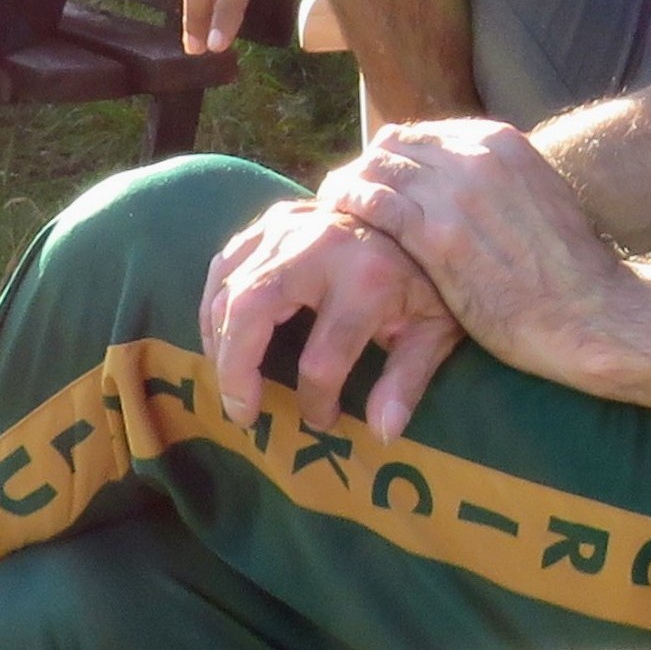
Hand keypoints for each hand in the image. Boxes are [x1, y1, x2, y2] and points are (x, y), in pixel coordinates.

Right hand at [202, 200, 463, 439]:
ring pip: (230, 287)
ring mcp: (293, 227)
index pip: (322, 362)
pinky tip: (224, 337)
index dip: (316, 403)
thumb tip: (380, 432)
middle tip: (241, 412)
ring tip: (230, 382)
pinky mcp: (276, 219)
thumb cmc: (428, 283)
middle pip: (253, 311)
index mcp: (368, 282)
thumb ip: (406, 381)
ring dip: (220, 340)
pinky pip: (226, 262)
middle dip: (236, 369)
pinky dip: (216, 303)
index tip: (323, 420)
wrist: (422, 217)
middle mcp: (323, 248)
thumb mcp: (433, 332)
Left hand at [321, 121, 632, 385]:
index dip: (395, 157)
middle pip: (396, 145)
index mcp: (503, 142)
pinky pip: (374, 204)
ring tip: (331, 205)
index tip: (379, 179)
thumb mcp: (541, 199)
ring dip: (348, 183)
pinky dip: (346, 204)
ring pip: (378, 169)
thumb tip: (471, 189)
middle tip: (345, 193)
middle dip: (367, 167)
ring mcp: (456, 192)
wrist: (593, 313)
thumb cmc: (571, 272)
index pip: (425, 133)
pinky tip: (332, 219)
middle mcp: (478, 155)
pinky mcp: (438, 236)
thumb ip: (502, 184)